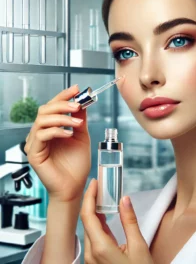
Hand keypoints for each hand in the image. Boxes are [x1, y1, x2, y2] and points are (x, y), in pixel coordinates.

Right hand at [24, 84, 90, 202]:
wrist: (74, 185)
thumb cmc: (76, 164)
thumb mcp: (82, 137)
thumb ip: (79, 120)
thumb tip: (81, 103)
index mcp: (51, 128)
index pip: (53, 107)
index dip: (63, 96)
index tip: (76, 89)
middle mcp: (41, 133)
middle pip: (45, 110)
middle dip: (62, 104)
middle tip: (77, 105)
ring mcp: (35, 143)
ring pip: (42, 120)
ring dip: (61, 117)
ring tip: (77, 122)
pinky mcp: (34, 153)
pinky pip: (41, 135)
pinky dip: (56, 131)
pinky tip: (68, 134)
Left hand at [80, 179, 153, 263]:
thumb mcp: (139, 247)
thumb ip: (129, 221)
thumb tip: (124, 199)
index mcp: (100, 248)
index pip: (88, 215)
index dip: (89, 196)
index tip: (94, 183)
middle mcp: (91, 253)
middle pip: (86, 220)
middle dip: (91, 200)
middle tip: (99, 185)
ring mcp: (91, 258)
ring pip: (88, 228)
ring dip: (93, 210)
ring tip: (102, 195)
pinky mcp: (95, 260)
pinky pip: (93, 237)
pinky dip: (97, 222)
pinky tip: (104, 214)